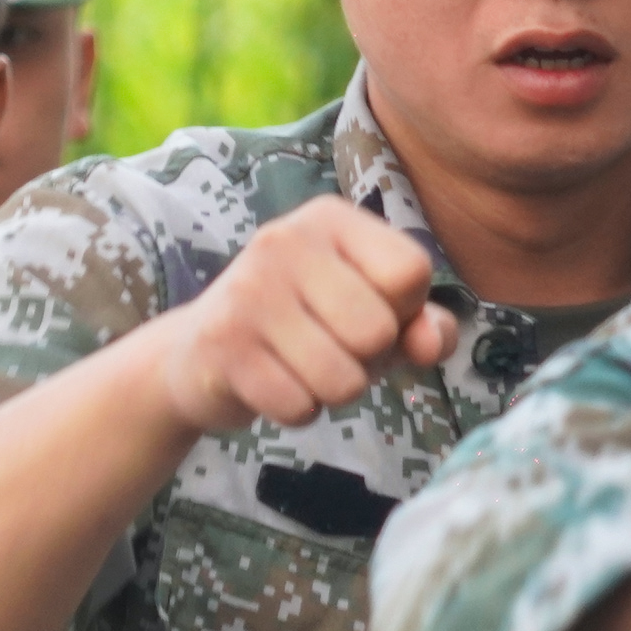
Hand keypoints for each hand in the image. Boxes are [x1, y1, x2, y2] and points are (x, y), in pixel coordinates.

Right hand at [141, 198, 457, 434]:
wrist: (199, 355)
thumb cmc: (305, 328)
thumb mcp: (373, 314)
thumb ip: (422, 323)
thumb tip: (431, 342)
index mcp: (330, 218)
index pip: (410, 272)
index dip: (402, 312)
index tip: (366, 311)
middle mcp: (285, 240)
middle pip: (378, 330)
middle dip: (367, 361)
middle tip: (330, 348)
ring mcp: (249, 291)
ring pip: (343, 378)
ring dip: (333, 392)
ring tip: (302, 368)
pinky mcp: (223, 345)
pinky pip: (299, 406)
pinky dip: (297, 411)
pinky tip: (273, 385)